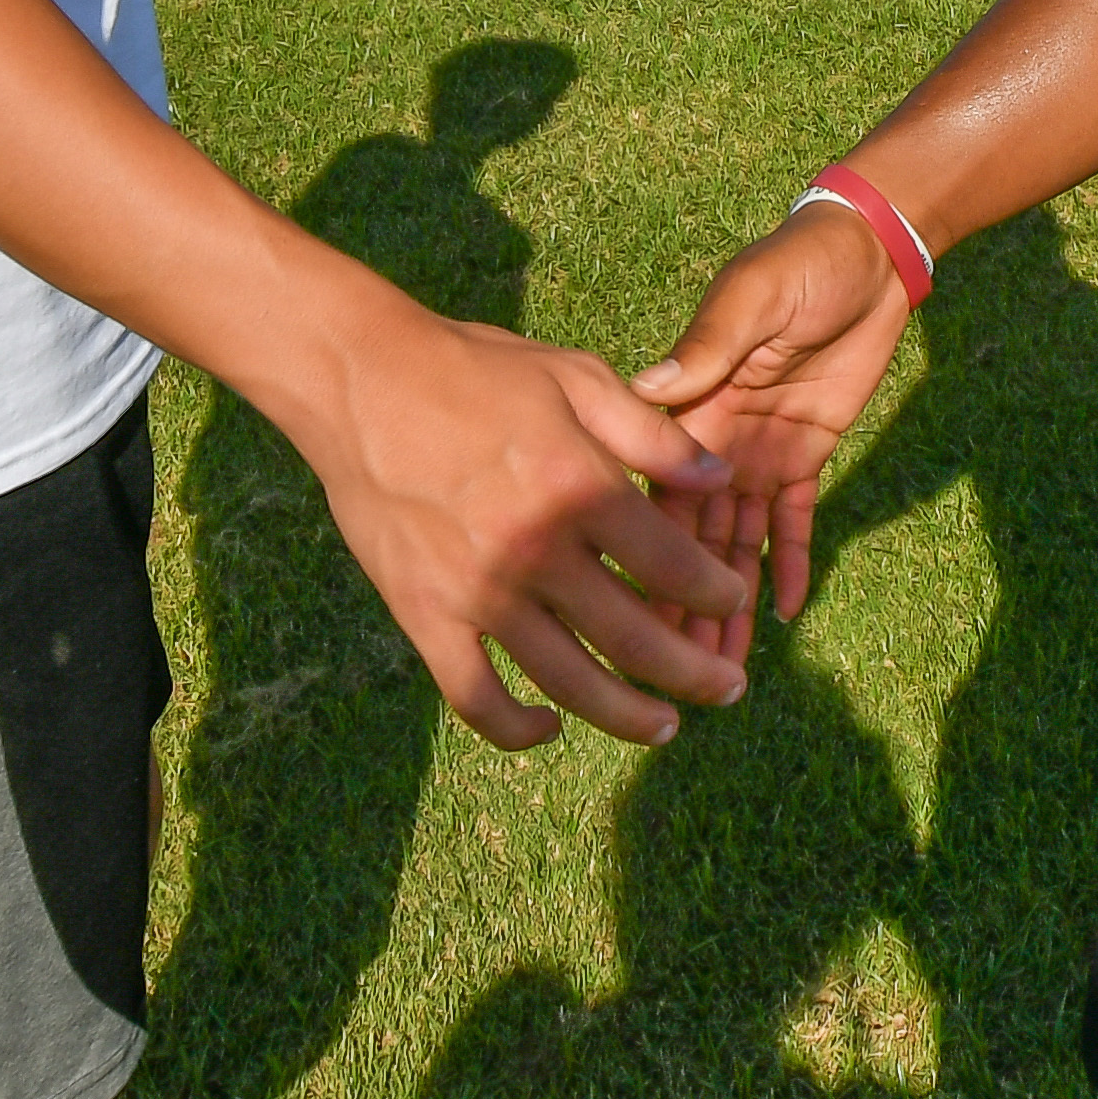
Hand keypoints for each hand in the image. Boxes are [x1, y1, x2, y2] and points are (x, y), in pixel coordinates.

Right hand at [296, 313, 752, 750]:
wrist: (362, 381)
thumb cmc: (476, 370)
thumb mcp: (576, 377)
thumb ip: (652, 434)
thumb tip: (721, 477)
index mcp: (580, 489)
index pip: (673, 566)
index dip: (716, 592)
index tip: (735, 600)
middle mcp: (536, 552)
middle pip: (636, 640)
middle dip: (695, 674)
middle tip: (728, 688)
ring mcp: (478, 594)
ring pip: (570, 683)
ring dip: (627, 716)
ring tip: (664, 727)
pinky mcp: (426, 618)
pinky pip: (476, 698)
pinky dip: (516, 728)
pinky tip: (550, 725)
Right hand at [631, 202, 919, 653]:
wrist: (865, 253)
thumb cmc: (798, 262)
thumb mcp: (752, 296)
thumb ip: (710, 344)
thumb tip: (651, 386)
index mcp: (691, 406)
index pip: (657, 491)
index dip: (643, 551)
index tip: (623, 611)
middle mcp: (716, 443)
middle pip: (693, 537)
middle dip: (682, 602)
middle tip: (674, 675)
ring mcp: (759, 454)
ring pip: (739, 545)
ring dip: (729, 603)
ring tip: (720, 669)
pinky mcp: (806, 457)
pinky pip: (794, 522)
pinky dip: (791, 564)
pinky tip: (785, 614)